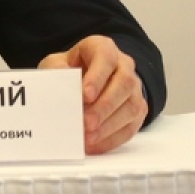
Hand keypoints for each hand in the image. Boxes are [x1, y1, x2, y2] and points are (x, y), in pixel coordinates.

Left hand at [38, 35, 145, 154]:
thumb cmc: (68, 69)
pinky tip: (96, 145)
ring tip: (88, 138)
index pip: (105, 58)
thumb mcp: (56, 64)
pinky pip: (132, 126)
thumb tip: (61, 83)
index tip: (85, 95)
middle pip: (124, 84)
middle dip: (104, 106)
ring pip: (132, 106)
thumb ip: (57, 71)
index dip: (97, 77)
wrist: (82, 78)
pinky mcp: (138, 109)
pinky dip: (113, 138)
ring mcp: (135, 88)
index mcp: (103, 48)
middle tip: (86, 123)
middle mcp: (124, 65)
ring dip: (110, 125)